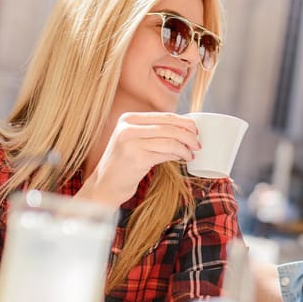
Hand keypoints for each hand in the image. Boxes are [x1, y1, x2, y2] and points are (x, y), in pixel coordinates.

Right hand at [79, 112, 200, 205]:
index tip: (195, 131)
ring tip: (191, 154)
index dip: (184, 122)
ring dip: (185, 148)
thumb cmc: (124, 164)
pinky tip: (181, 159)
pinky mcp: (136, 157)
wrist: (104, 185)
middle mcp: (128, 127)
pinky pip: (165, 153)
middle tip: (198, 144)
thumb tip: (185, 129)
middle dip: (189, 135)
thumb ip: (153, 132)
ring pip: (170, 140)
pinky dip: (177, 155)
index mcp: (128, 119)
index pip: (165, 116)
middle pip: (169, 126)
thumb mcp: (134, 141)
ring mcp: (131, 142)